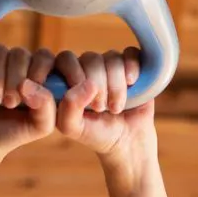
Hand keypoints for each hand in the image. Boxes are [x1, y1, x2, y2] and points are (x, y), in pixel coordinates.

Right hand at [0, 40, 56, 158]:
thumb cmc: (11, 132)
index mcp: (43, 79)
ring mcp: (2, 63)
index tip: (36, 87)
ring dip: (0, 77)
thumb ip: (47, 108)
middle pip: (29, 55)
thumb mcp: (39, 126)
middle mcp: (25, 68)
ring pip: (7, 53)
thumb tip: (30, 84)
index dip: (45, 69)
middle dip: (19, 78)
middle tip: (11, 104)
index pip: (52, 60)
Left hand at [54, 48, 154, 166]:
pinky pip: (131, 53)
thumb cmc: (96, 134)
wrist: (128, 142)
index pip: (65, 59)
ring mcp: (109, 66)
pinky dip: (132, 68)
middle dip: (98, 85)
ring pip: (111, 58)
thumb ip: (68, 109)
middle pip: (90, 58)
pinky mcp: (131, 66)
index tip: (84, 99)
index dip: (74, 73)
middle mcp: (87, 68)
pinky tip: (132, 84)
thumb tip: (86, 84)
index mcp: (68, 78)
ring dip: (116, 85)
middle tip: (101, 108)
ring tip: (116, 107)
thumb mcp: (74, 128)